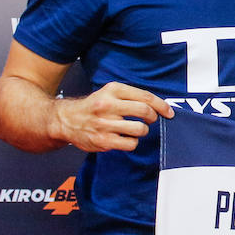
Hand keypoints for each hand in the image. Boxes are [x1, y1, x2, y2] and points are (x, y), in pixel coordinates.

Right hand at [54, 81, 172, 151]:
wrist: (66, 120)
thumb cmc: (94, 106)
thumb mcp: (109, 93)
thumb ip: (131, 96)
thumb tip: (160, 106)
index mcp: (112, 90)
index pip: (145, 97)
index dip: (161, 105)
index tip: (168, 112)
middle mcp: (108, 105)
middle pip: (145, 112)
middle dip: (153, 118)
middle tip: (151, 120)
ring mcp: (105, 124)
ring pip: (140, 129)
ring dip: (142, 131)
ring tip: (135, 129)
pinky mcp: (103, 140)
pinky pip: (131, 144)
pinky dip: (132, 142)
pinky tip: (125, 138)